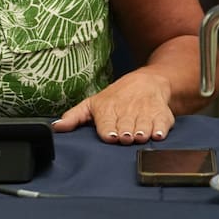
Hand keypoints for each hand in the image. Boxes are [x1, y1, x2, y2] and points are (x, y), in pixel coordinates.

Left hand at [51, 68, 174, 142]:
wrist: (146, 82)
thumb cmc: (115, 97)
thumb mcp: (91, 105)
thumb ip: (73, 117)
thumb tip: (56, 127)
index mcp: (107, 110)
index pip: (108, 125)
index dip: (109, 132)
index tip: (111, 137)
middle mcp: (126, 112)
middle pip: (126, 128)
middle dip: (126, 134)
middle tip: (126, 137)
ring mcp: (145, 114)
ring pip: (143, 127)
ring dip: (142, 133)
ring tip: (139, 136)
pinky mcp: (162, 116)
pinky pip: (162, 125)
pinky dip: (161, 130)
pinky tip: (158, 134)